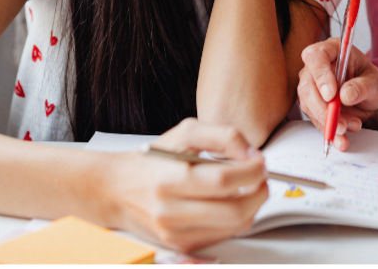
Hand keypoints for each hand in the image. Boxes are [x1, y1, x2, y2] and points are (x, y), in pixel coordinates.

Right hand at [104, 119, 268, 253]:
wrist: (116, 190)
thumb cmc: (153, 159)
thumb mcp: (185, 132)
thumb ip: (223, 136)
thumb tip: (251, 154)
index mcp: (172, 179)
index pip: (225, 181)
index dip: (253, 171)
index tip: (261, 161)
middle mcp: (172, 211)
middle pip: (235, 210)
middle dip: (259, 192)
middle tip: (261, 177)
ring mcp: (176, 233)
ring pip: (234, 226)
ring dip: (253, 206)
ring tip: (249, 188)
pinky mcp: (181, 245)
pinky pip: (223, 235)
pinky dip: (236, 219)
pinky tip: (231, 201)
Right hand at [297, 38, 377, 150]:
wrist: (372, 101)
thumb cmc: (372, 84)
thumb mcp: (376, 83)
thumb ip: (362, 87)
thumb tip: (345, 95)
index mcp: (332, 50)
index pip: (315, 56)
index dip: (320, 75)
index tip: (331, 95)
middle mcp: (317, 67)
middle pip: (307, 85)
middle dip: (323, 108)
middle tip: (341, 123)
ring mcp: (312, 86)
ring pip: (308, 105)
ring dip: (328, 121)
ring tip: (352, 127)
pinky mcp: (312, 105)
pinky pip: (315, 119)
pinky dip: (328, 131)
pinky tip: (341, 140)